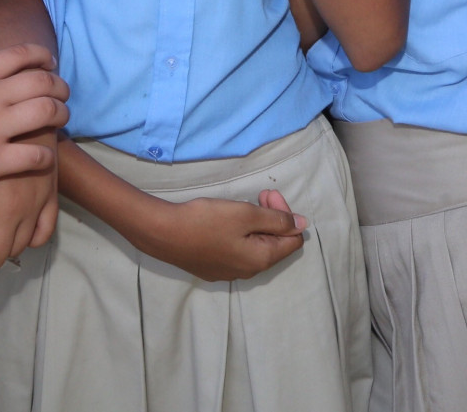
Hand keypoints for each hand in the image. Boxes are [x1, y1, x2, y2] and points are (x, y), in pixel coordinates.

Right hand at [0, 44, 69, 205]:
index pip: (21, 54)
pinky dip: (47, 157)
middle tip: (63, 97)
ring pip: (47, 113)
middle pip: (43, 81)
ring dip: (61, 116)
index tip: (51, 66)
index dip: (43, 58)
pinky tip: (44, 160)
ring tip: (60, 123)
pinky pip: (35, 155)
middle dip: (60, 87)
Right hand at [132, 188, 306, 281]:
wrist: (163, 233)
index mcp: (261, 259)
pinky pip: (238, 252)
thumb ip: (277, 220)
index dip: (286, 215)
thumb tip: (302, 224)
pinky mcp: (213, 268)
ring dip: (256, 225)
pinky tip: (226, 222)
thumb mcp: (246, 215)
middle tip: (259, 194)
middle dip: (272, 217)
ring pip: (255, 247)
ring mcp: (229, 272)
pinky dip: (240, 235)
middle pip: (274, 244)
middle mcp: (249, 271)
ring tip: (242, 206)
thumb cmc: (206, 221)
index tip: (268, 195)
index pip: (292, 241)